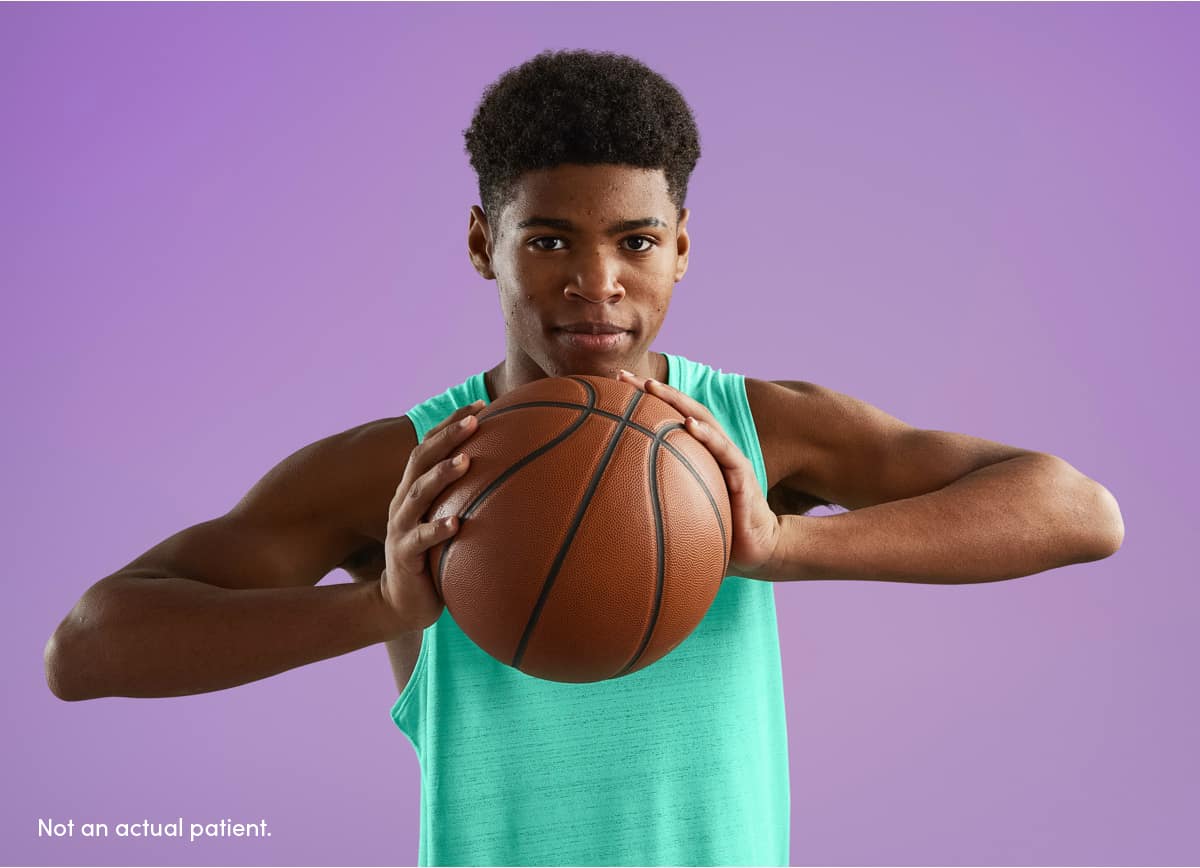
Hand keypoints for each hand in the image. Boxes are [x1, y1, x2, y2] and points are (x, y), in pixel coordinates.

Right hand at [380, 400, 484, 629]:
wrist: (401, 602)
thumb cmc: (434, 557)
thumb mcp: (448, 521)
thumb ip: (467, 499)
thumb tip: (515, 478)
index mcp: (414, 489)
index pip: (430, 446)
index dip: (451, 423)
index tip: (482, 405)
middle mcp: (404, 501)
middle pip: (422, 459)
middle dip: (447, 436)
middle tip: (474, 419)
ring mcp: (401, 527)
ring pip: (418, 493)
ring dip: (442, 475)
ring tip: (466, 460)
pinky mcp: (404, 556)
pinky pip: (419, 540)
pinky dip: (436, 529)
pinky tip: (456, 523)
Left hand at [617, 369, 781, 578]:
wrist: (755, 549)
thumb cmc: (715, 530)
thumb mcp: (679, 511)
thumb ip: (653, 502)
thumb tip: (607, 512)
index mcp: (696, 453)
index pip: (667, 418)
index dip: (641, 400)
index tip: (611, 386)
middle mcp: (711, 448)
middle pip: (680, 409)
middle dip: (652, 389)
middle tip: (623, 376)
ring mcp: (728, 458)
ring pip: (701, 420)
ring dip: (676, 401)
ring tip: (652, 388)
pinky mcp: (743, 474)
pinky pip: (724, 450)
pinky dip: (707, 435)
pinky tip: (690, 425)